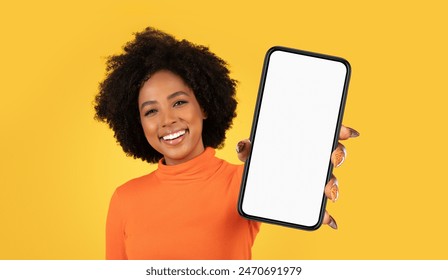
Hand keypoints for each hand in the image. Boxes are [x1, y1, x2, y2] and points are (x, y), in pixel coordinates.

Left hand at [236, 125, 359, 229]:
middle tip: (332, 159)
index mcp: (305, 145)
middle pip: (334, 155)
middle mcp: (313, 162)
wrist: (256, 188)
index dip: (340, 130)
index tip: (346, 132)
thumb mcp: (251, 155)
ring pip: (331, 181)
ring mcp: (313, 182)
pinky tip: (330, 221)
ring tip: (328, 192)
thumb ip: (246, 148)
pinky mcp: (309, 202)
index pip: (327, 134)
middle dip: (339, 156)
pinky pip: (322, 210)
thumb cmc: (260, 164)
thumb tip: (242, 146)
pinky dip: (328, 216)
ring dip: (334, 186)